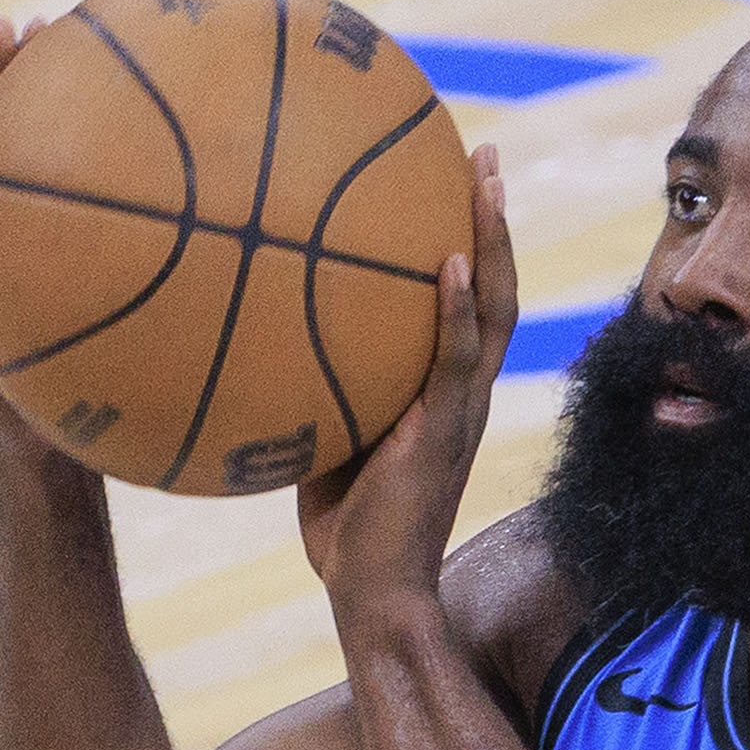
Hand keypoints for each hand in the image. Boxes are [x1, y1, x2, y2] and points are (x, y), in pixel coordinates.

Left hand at [298, 144, 519, 620]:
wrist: (373, 596)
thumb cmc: (342, 528)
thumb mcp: (325, 437)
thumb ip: (316, 384)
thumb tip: (254, 326)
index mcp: (445, 390)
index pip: (470, 300)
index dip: (472, 240)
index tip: (455, 177)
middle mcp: (466, 391)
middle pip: (496, 286)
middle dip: (494, 218)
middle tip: (481, 153)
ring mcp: (461, 411)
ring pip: (493, 310)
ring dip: (493, 242)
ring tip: (485, 180)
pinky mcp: (443, 436)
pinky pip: (455, 361)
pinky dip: (454, 310)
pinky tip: (447, 262)